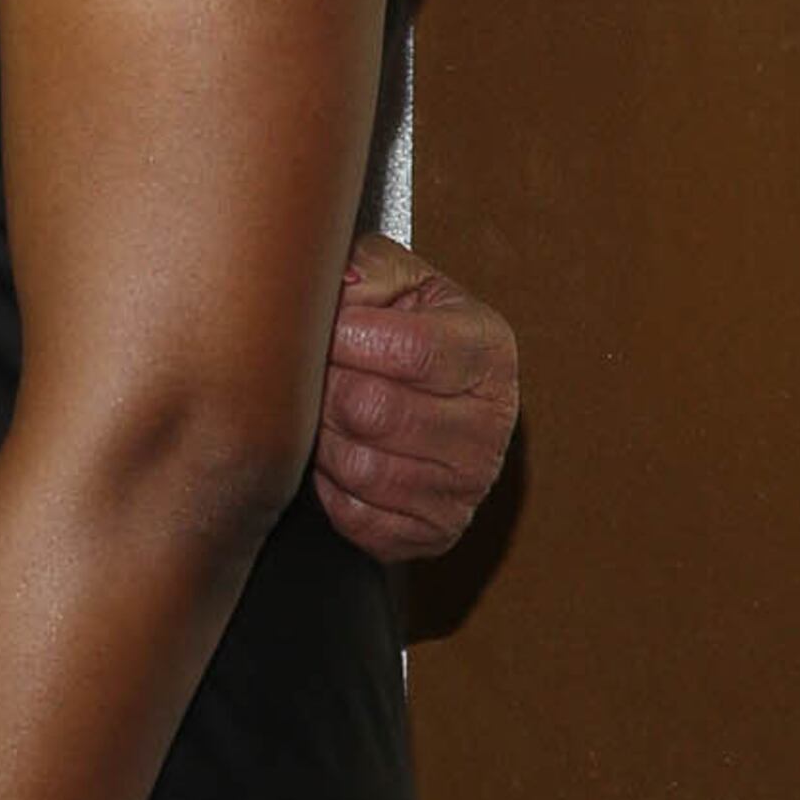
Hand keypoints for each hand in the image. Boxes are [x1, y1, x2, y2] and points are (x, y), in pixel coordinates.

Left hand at [312, 231, 519, 559]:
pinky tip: (338, 456)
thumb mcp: (397, 281)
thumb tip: (336, 283)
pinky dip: (330, 489)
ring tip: (322, 412)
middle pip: (373, 411)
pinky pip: (357, 517)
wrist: (428, 399)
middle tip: (308, 373)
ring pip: (359, 468)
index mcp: (487, 349)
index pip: (408, 349)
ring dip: (321, 440)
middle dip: (324, 389)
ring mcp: (467, 485)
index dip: (345, 338)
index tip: (320, 330)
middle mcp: (491, 424)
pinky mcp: (435, 531)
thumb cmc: (404, 331)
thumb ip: (366, 269)